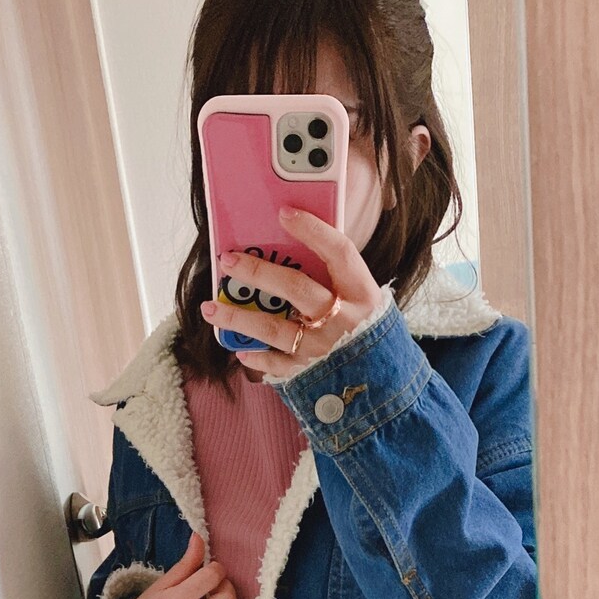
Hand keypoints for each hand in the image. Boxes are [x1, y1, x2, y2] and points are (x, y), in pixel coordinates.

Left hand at [199, 205, 385, 381]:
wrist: (387, 385)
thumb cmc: (368, 332)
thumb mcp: (364, 300)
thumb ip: (337, 277)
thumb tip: (294, 244)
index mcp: (362, 294)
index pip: (339, 253)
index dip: (313, 231)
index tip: (284, 212)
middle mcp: (344, 320)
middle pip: (298, 289)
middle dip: (259, 272)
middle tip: (228, 260)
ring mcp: (325, 349)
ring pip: (276, 329)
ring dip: (239, 318)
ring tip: (210, 309)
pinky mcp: (312, 374)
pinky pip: (278, 366)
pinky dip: (257, 359)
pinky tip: (239, 349)